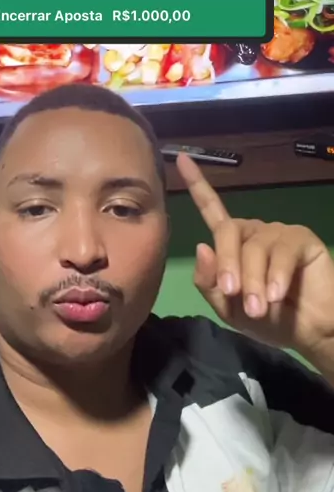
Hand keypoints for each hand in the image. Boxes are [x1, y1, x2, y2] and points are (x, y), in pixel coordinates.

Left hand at [176, 154, 333, 359]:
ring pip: (253, 247)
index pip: (211, 209)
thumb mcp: (229, 308)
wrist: (310, 333)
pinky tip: (276, 295)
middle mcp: (254, 232)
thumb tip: (202, 247)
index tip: (181, 157)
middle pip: (227, 232)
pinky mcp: (301, 238)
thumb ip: (210, 283)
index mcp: (233, 244)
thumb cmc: (269, 320)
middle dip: (227, 264)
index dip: (197, 184)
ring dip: (253, 281)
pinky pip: (281, 251)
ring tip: (259, 309)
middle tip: (232, 294)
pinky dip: (275, 275)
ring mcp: (277, 232)